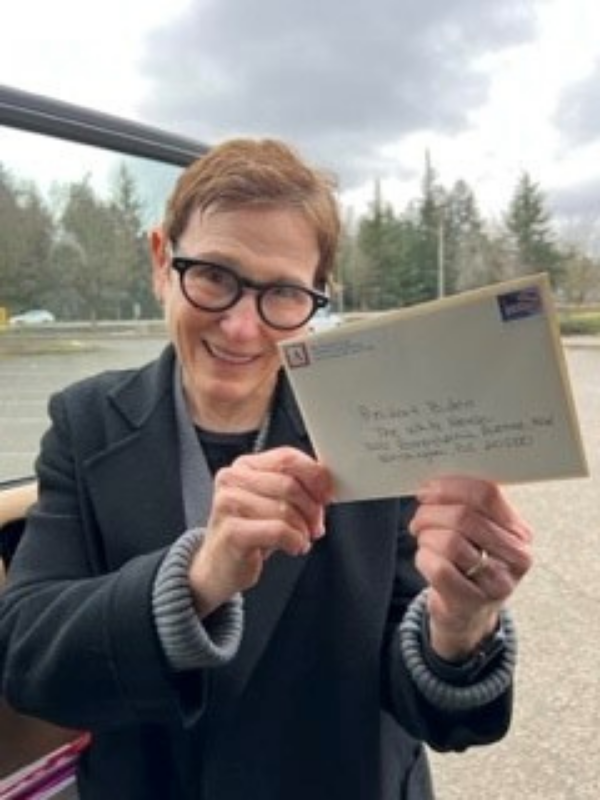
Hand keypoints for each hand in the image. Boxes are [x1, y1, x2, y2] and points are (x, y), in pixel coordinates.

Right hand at [188, 447, 332, 616]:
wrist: (219, 566)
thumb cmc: (250, 531)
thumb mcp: (271, 501)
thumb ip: (294, 485)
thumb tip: (325, 484)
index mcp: (245, 465)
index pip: (287, 457)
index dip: (314, 475)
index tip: (326, 495)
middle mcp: (232, 479)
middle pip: (289, 484)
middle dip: (312, 508)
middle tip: (316, 525)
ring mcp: (228, 504)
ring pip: (285, 509)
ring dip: (303, 529)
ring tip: (301, 538)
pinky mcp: (231, 531)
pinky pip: (278, 531)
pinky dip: (294, 541)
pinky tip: (293, 547)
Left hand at [409, 475, 532, 660]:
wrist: (468, 613)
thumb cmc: (471, 564)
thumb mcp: (479, 534)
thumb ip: (467, 507)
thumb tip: (434, 484)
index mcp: (519, 532)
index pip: (487, 494)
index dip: (450, 487)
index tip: (427, 490)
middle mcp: (516, 557)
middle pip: (464, 517)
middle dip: (431, 513)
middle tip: (418, 519)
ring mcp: (497, 583)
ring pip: (450, 542)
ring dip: (427, 537)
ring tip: (423, 540)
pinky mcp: (472, 603)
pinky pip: (438, 568)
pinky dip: (424, 558)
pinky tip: (426, 559)